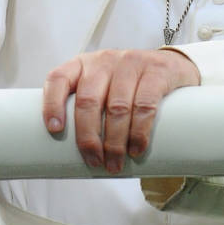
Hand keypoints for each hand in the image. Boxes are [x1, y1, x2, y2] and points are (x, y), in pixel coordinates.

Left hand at [43, 47, 199, 173]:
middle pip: (88, 100)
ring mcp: (131, 63)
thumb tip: (69, 158)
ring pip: (117, 107)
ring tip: (115, 164)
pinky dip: (139, 131)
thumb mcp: (103, 88)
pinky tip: (136, 148)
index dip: (52, 104)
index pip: (58, 78)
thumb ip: (88, 109)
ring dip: (114, 142)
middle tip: (94, 161)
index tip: (55, 130)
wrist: (171, 66)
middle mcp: (104, 61)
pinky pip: (145, 104)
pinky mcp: (157, 70)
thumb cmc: (128, 86)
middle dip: (88, 138)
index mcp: (83, 65)